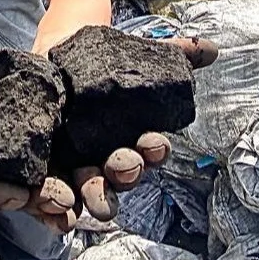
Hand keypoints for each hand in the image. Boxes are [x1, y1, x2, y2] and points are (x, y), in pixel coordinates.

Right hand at [0, 32, 218, 234]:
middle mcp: (10, 170)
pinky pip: (102, 154)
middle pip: (39, 195)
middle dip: (68, 198)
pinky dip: (128, 151)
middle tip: (91, 199)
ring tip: (133, 163)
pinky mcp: (74, 140)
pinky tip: (152, 142)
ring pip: (79, 178)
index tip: (33, 197)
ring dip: (110, 177)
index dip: (1, 198)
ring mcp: (45, 158)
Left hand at [64, 35, 218, 226]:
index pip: (150, 150)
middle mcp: (109, 162)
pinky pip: (49, 200)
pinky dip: (51, 210)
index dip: (153, 150)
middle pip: (120, 177)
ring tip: (77, 196)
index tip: (153, 144)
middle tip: (122, 167)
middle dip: (122, 176)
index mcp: (135, 141)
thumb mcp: (137, 56)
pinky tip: (49, 208)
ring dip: (86, 198)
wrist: (55, 60)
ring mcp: (76, 170)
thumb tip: (212, 49)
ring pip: (86, 193)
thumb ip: (174, 54)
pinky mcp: (45, 173)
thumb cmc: (101, 65)